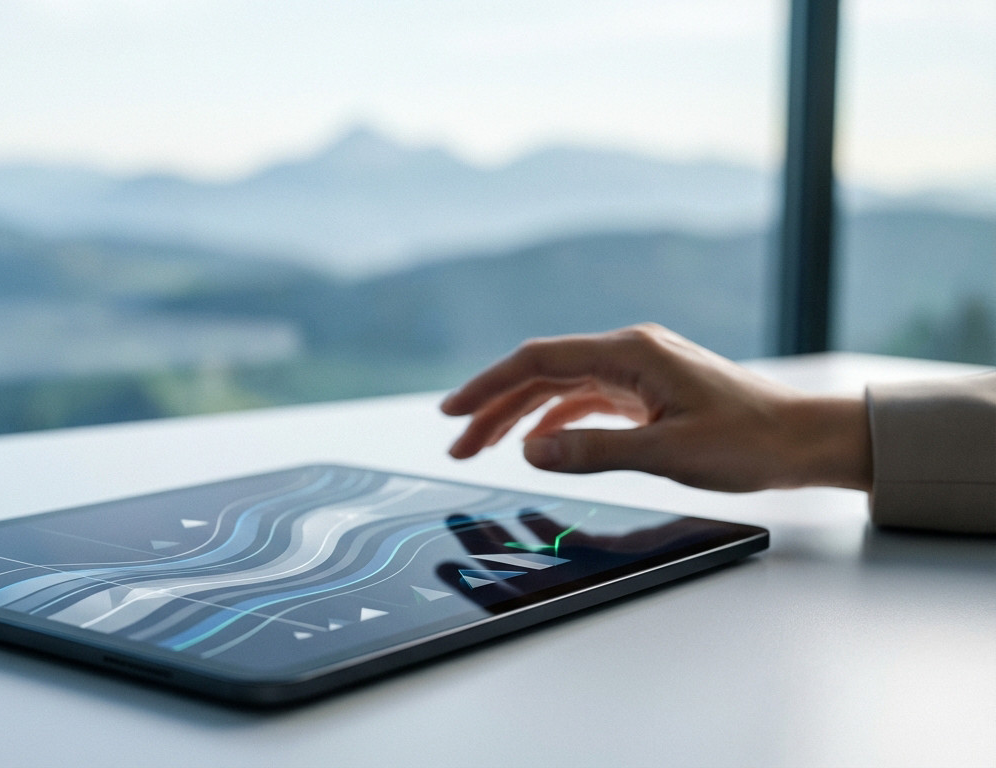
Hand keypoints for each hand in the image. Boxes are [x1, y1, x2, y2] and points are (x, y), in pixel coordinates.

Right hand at [441, 324, 871, 492]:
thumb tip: (527, 452)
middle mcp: (630, 351)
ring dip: (520, 416)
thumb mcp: (666, 454)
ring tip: (483, 445)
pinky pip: (587, 400)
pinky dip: (556, 421)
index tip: (451, 413)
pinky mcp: (650, 390)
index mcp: (631, 352)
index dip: (488, 386)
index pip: (538, 361)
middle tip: (456, 441)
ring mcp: (640, 369)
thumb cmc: (751, 442)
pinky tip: (538, 443)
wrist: (808, 440)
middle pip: (542, 373)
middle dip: (494, 407)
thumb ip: (592, 452)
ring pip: (561, 388)